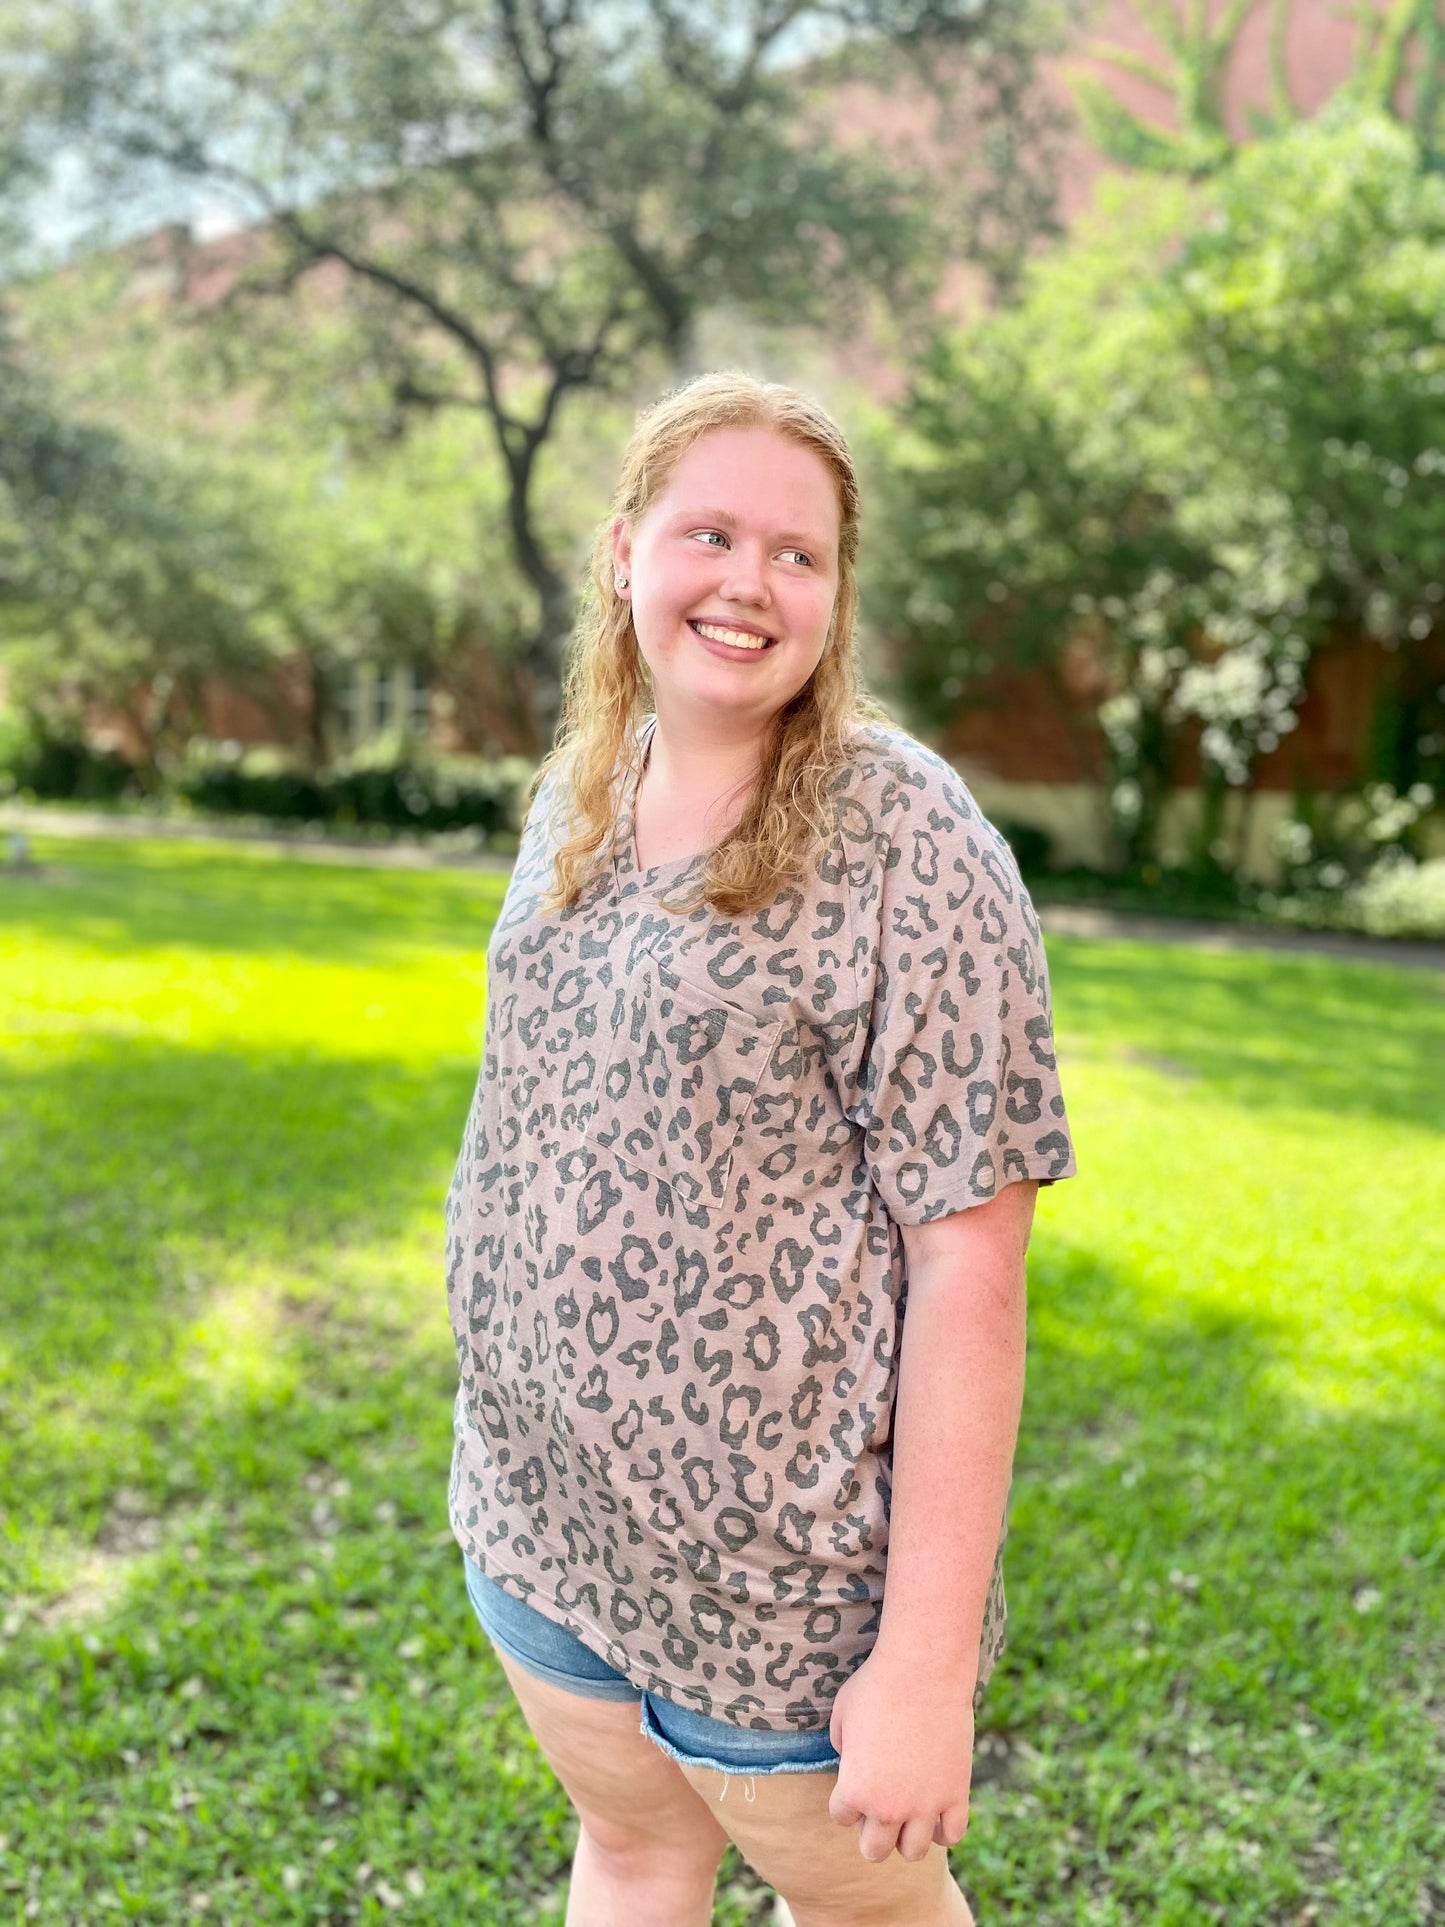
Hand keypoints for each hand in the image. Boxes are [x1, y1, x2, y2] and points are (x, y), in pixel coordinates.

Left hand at [826, 1643, 975, 1861]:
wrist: (923, 1670)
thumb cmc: (876, 1686)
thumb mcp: (841, 1715)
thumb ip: (843, 1750)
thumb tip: (852, 1762)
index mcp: (855, 1790)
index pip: (841, 1818)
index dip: (845, 1798)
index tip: (854, 1778)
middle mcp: (888, 1807)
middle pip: (873, 1850)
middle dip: (871, 1832)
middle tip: (878, 1804)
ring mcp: (925, 1805)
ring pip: (913, 1852)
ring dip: (907, 1836)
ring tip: (907, 1811)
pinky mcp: (956, 1794)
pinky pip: (952, 1835)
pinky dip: (943, 1829)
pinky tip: (936, 1809)